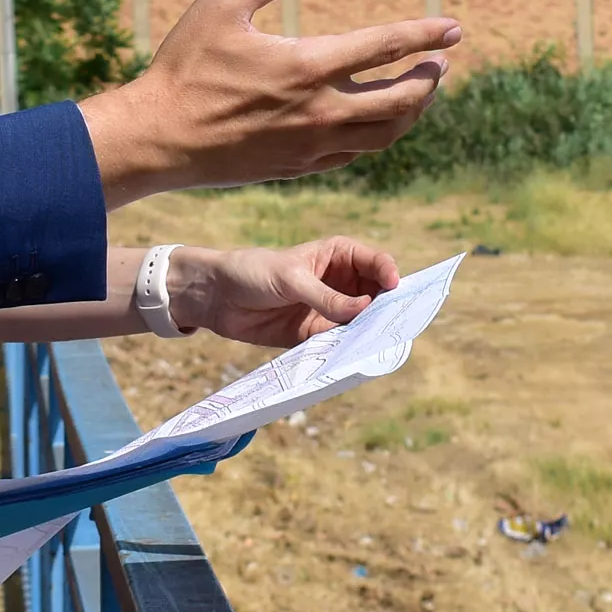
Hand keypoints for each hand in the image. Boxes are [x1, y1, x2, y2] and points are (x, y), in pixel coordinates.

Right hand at [77, 0, 457, 202]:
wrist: (158, 138)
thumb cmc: (185, 66)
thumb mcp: (223, 4)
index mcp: (308, 64)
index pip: (386, 47)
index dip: (425, 34)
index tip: (454, 28)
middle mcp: (320, 110)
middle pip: (402, 100)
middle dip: (430, 77)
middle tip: (441, 61)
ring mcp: (313, 145)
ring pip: (386, 134)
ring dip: (413, 110)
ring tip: (422, 91)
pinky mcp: (301, 167)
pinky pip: (357, 153)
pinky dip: (379, 135)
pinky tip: (379, 120)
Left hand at [173, 235, 402, 346]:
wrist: (217, 297)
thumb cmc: (253, 272)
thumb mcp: (291, 279)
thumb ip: (326, 296)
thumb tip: (364, 311)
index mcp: (338, 256)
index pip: (375, 263)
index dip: (388, 274)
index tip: (394, 288)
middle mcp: (341, 282)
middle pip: (376, 294)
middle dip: (386, 307)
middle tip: (395, 322)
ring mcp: (330, 310)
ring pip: (361, 321)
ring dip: (370, 331)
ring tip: (379, 342)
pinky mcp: (316, 335)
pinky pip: (340, 342)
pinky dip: (348, 348)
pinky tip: (355, 355)